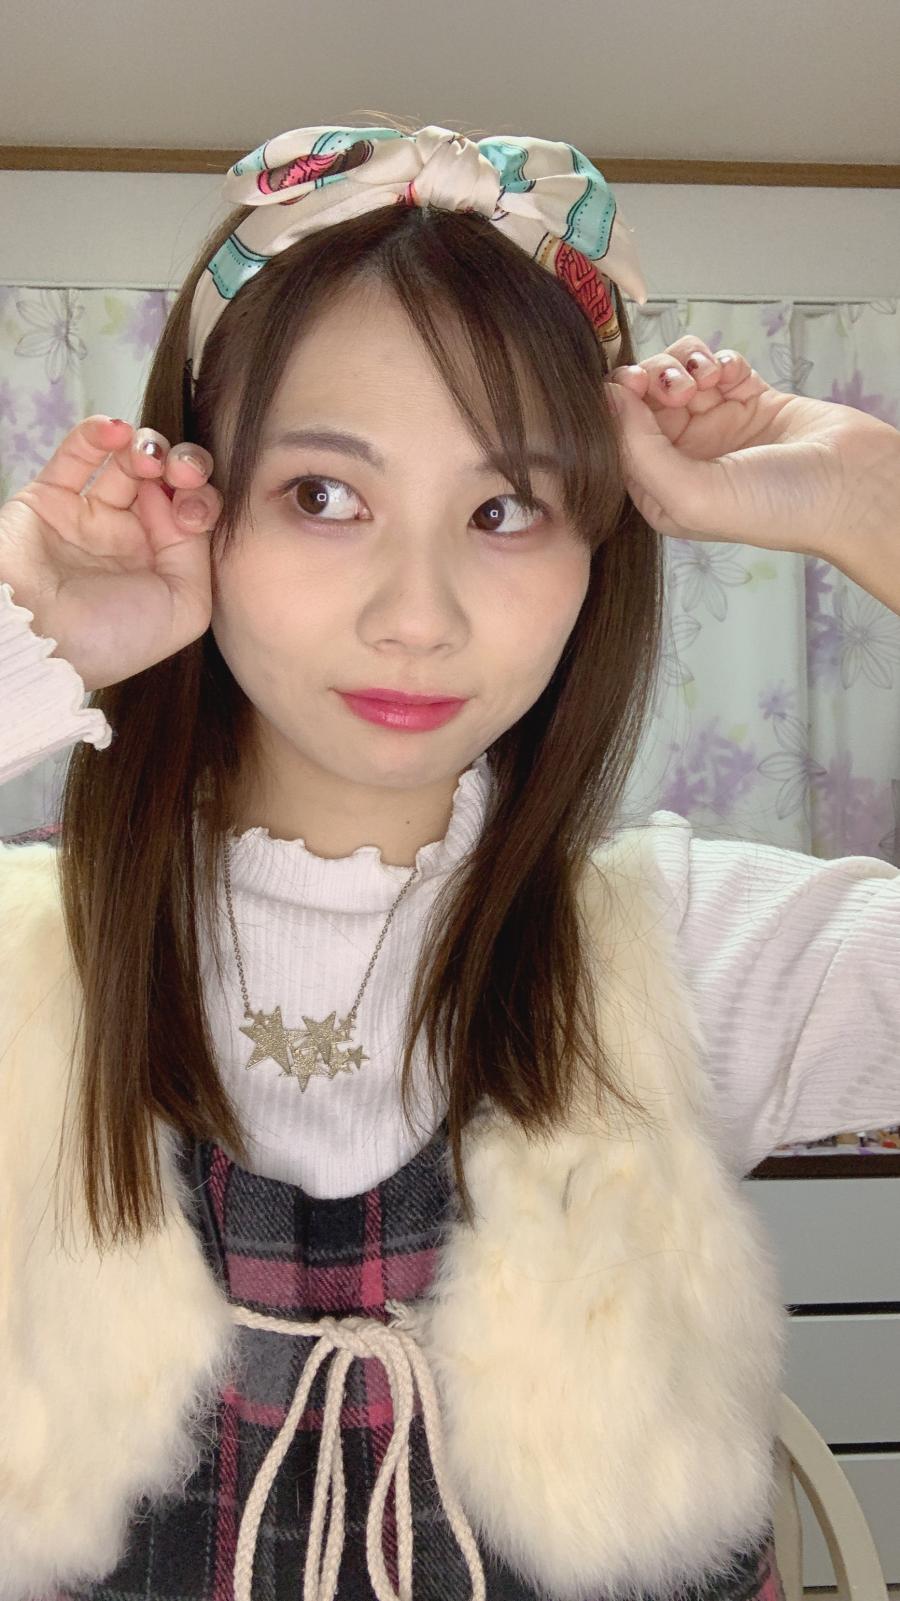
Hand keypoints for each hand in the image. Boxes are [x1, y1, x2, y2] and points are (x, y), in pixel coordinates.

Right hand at [0, 417, 222, 690]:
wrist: (35, 634)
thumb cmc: (111, 635)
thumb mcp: (184, 609)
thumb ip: (199, 553)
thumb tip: (178, 503)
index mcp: (162, 570)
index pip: (194, 514)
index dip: (202, 499)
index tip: (192, 511)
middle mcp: (129, 542)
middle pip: (168, 483)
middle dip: (183, 465)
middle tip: (179, 470)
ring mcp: (88, 518)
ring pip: (127, 462)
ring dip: (146, 447)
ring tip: (145, 456)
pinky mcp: (47, 498)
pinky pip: (78, 453)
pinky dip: (99, 433)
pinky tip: (117, 431)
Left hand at [604, 339, 899, 578]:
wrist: (851, 486)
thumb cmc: (775, 507)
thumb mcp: (691, 493)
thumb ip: (638, 450)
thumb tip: (606, 398)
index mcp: (661, 492)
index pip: (617, 438)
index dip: (619, 405)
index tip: (636, 386)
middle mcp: (683, 459)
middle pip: (642, 399)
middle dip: (655, 379)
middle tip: (681, 386)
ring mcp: (716, 427)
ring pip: (676, 373)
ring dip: (685, 364)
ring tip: (709, 379)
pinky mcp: (748, 399)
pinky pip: (717, 364)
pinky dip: (720, 360)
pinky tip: (733, 376)